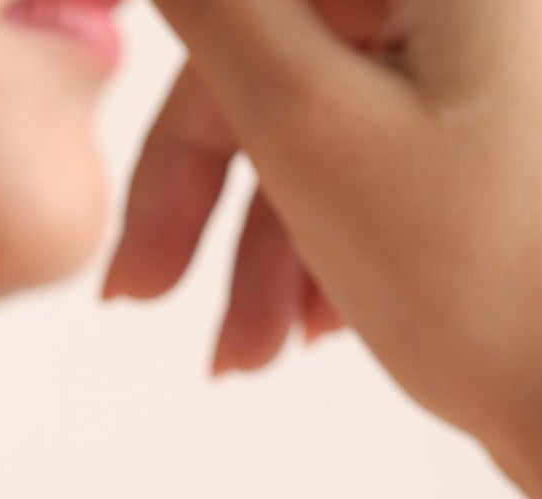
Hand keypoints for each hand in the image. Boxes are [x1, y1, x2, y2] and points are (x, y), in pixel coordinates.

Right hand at [107, 0, 541, 497]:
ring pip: (321, 115)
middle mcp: (479, 6)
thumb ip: (220, 10)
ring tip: (243, 351)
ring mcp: (489, 63)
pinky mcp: (494, 123)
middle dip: (209, 189)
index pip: (251, 6)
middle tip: (143, 294)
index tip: (118, 192)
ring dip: (258, 238)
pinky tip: (312, 321)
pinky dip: (322, 233)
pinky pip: (373, 148)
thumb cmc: (482, 274)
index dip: (180, 107)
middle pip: (285, 53)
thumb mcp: (307, 126)